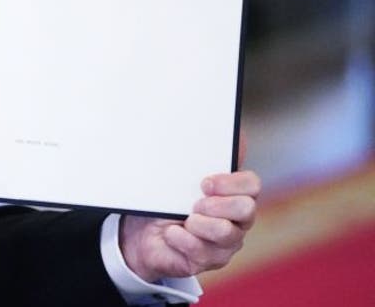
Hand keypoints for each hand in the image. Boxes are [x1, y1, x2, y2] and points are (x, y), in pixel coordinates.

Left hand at [120, 169, 260, 281]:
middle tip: (194, 204)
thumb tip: (230, 134)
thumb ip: (199, 157)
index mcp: (233, 193)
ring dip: (199, 224)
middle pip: (247, 209)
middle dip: (218, 205)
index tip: (204, 183)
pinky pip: (202, 252)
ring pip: (226, 233)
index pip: (251, 184)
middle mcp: (237, 219)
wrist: (143, 234)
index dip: (231, 182)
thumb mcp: (176, 177)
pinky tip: (171, 234)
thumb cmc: (165, 203)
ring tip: (183, 220)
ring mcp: (226, 242)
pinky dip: (181, 238)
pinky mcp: (210, 261)